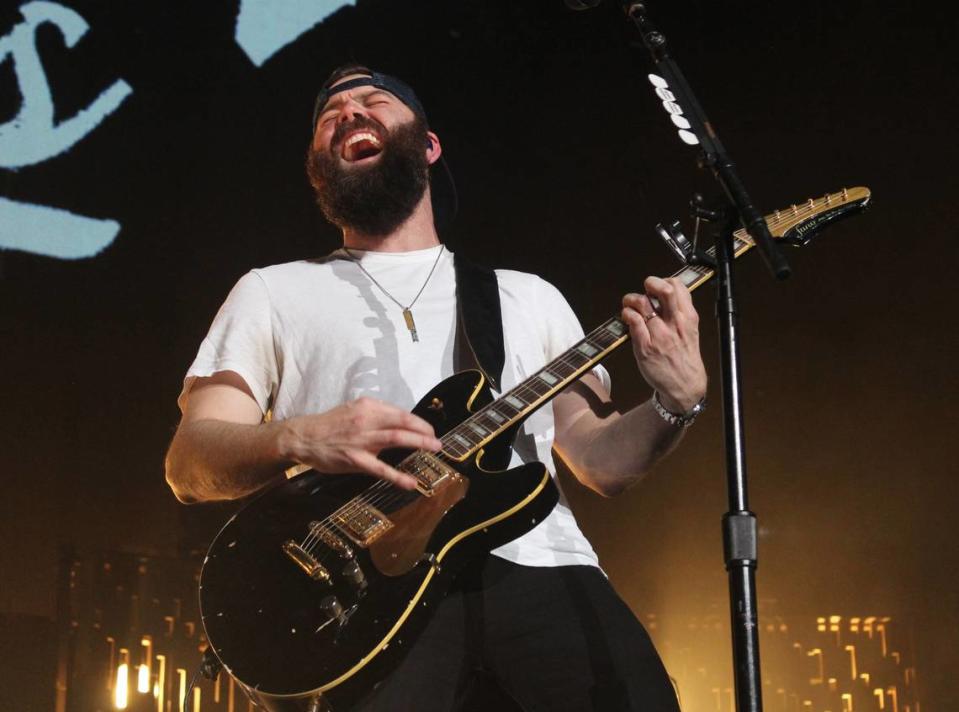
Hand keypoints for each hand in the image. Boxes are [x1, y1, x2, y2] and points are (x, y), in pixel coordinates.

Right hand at [283, 398, 441, 489]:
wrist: (303, 437)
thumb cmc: (329, 425)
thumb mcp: (353, 410)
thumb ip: (374, 415)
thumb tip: (397, 423)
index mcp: (367, 406)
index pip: (399, 412)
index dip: (417, 421)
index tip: (428, 429)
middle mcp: (366, 420)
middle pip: (402, 422)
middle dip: (423, 430)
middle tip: (437, 439)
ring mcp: (361, 440)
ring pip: (396, 438)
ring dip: (418, 443)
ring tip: (434, 448)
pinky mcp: (355, 459)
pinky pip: (380, 468)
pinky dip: (397, 476)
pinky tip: (411, 483)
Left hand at [622, 276, 707, 411]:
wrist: (685, 385)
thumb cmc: (685, 358)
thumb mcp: (691, 331)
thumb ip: (680, 313)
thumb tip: (664, 294)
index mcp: (689, 318)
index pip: (679, 286)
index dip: (665, 281)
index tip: (657, 288)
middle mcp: (676, 324)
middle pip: (665, 290)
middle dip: (651, 282)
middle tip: (644, 289)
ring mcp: (660, 335)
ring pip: (643, 303)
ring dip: (631, 299)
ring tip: (630, 305)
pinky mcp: (645, 347)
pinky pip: (633, 322)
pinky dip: (627, 315)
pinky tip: (627, 318)